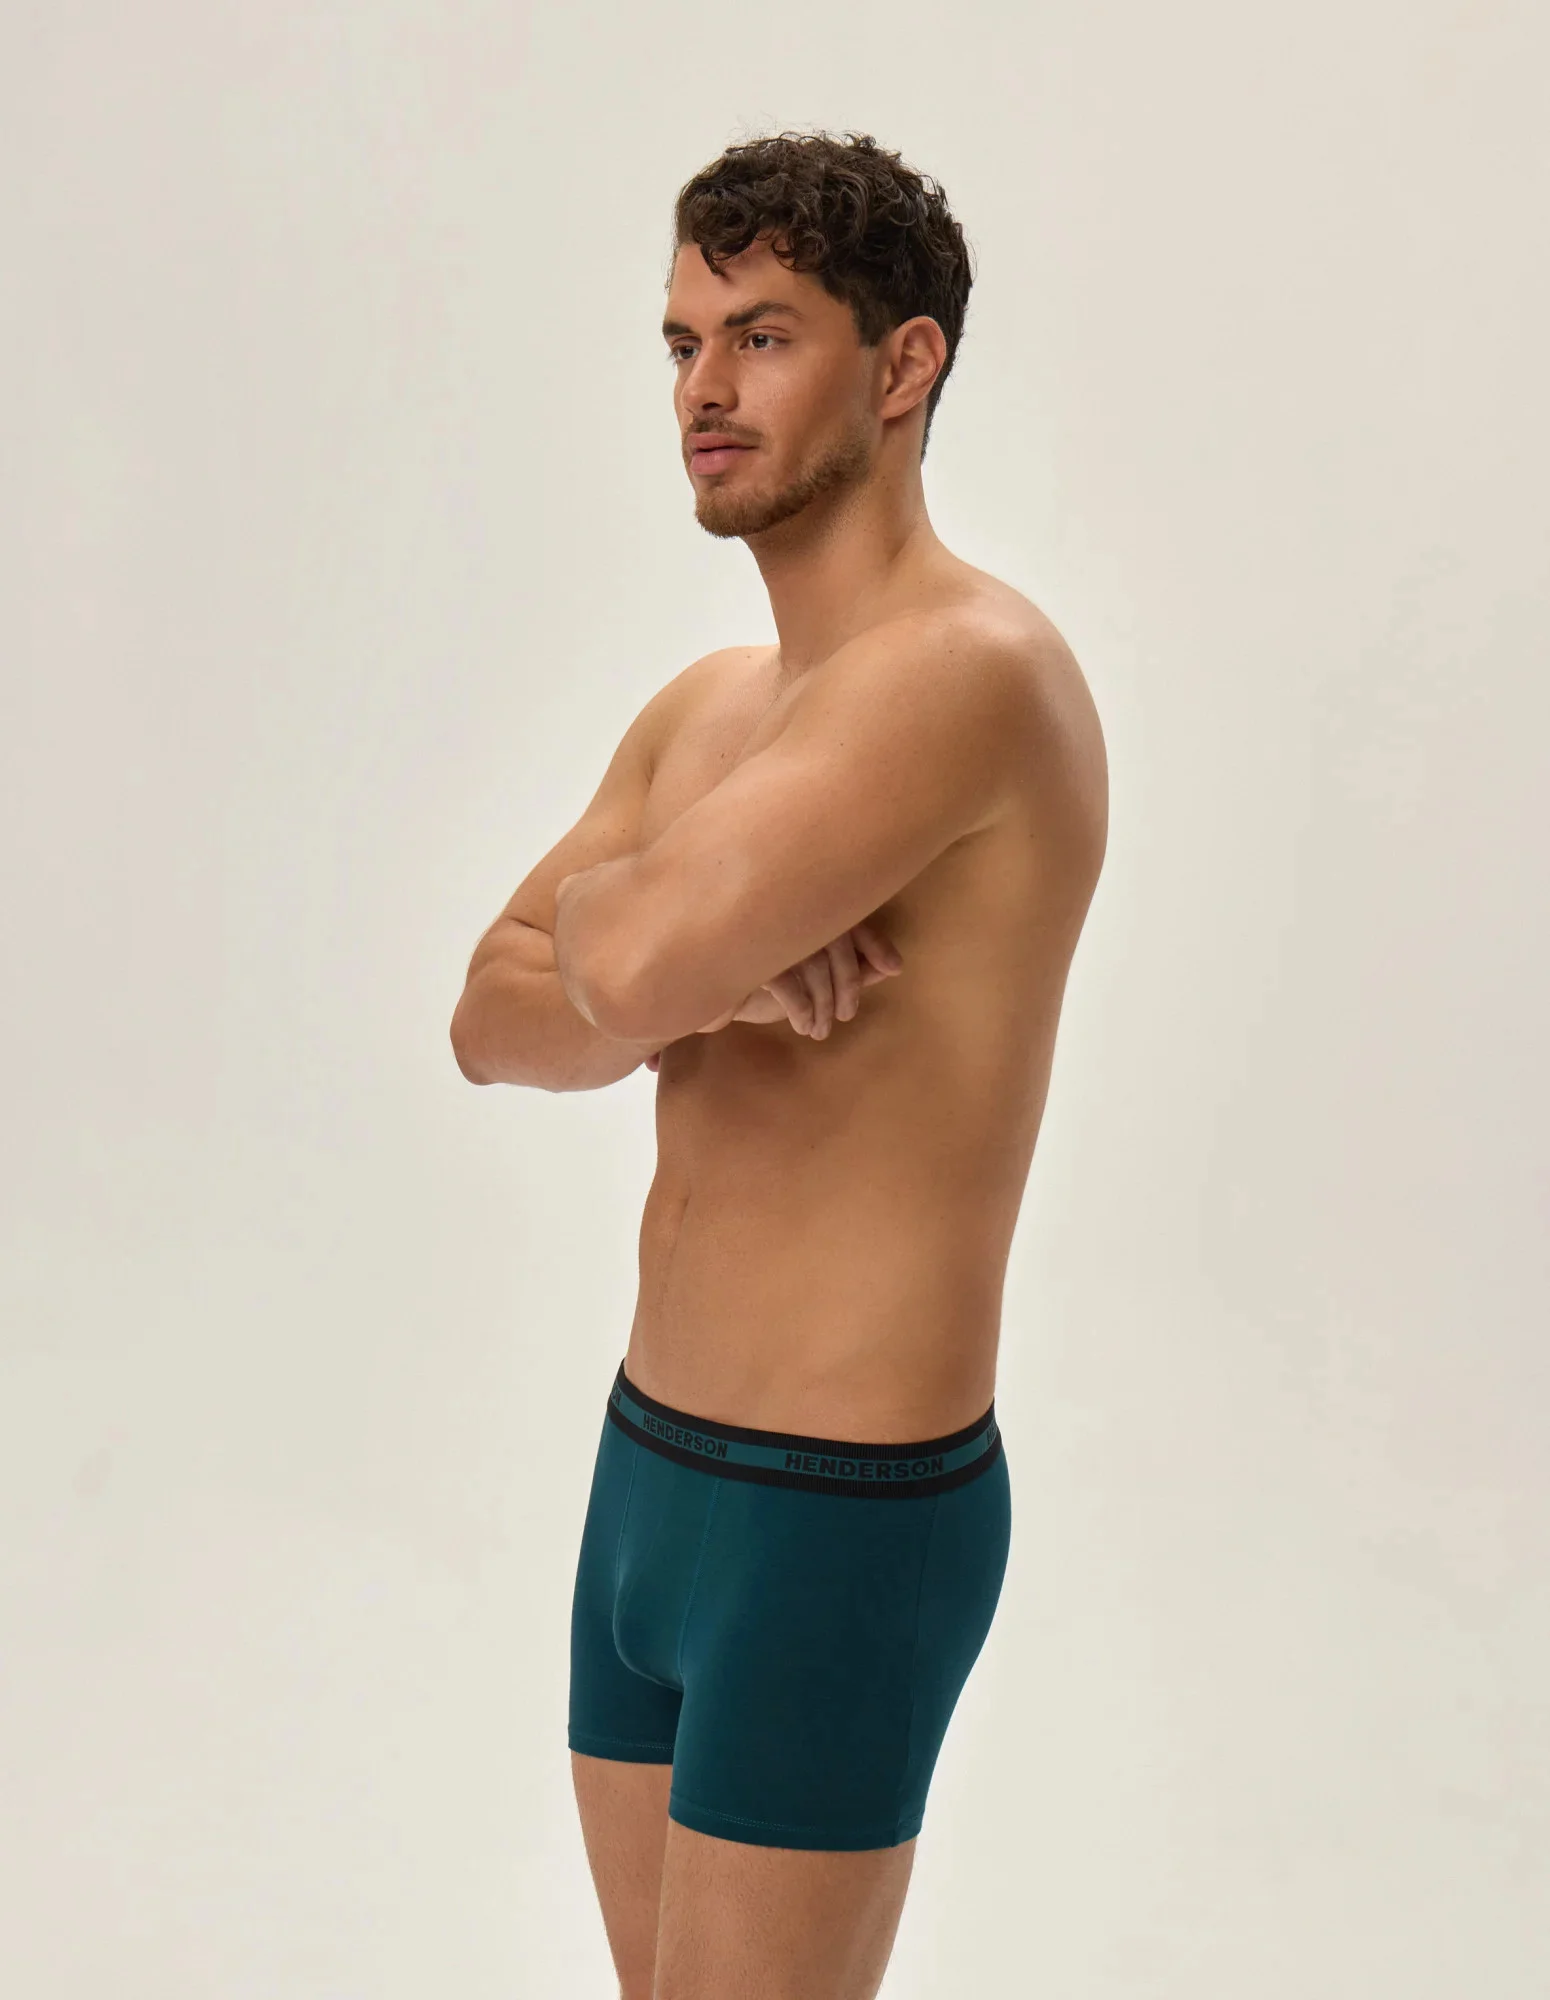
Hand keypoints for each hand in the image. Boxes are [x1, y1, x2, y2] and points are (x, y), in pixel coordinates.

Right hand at [642, 919, 901, 1069]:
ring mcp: (764, 922)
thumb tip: (891, 968)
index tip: (893, 969)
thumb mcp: (809, 966)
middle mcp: (786, 903)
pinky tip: (804, 1024)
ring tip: (820, 1029)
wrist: (691, 967)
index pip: (848, 916)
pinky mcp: (745, 947)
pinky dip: (801, 1006)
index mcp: (803, 897)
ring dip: (823, 1002)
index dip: (874, 942)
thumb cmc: (757, 962)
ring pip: (812, 960)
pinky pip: (785, 978)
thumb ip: (850, 962)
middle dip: (848, 984)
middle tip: (845, 1016)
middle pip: (835, 942)